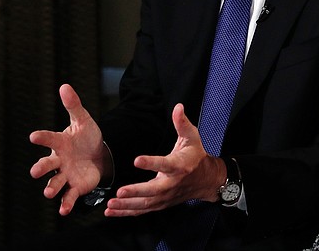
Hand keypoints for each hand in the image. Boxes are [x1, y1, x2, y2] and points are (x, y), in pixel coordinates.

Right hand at [29, 84, 109, 214]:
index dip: (42, 137)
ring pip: (55, 182)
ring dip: (51, 188)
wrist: (99, 154)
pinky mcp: (75, 186)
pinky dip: (65, 203)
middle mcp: (59, 160)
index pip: (49, 138)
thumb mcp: (83, 120)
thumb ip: (74, 105)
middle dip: (41, 168)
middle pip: (47, 165)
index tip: (33, 136)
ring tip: (48, 193)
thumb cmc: (86, 136)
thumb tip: (64, 85)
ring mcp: (66, 174)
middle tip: (35, 171)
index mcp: (60, 142)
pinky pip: (69, 196)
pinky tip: (63, 210)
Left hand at [103, 103, 225, 216]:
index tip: (137, 160)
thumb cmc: (197, 157)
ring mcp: (166, 196)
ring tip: (111, 204)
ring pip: (146, 204)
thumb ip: (182, 123)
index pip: (165, 164)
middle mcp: (172, 183)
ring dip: (127, 205)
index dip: (151, 163)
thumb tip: (178, 107)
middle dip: (136, 192)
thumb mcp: (192, 138)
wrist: (207, 180)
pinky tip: (111, 211)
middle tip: (120, 192)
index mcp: (179, 166)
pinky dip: (127, 212)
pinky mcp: (161, 203)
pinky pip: (143, 210)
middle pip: (153, 190)